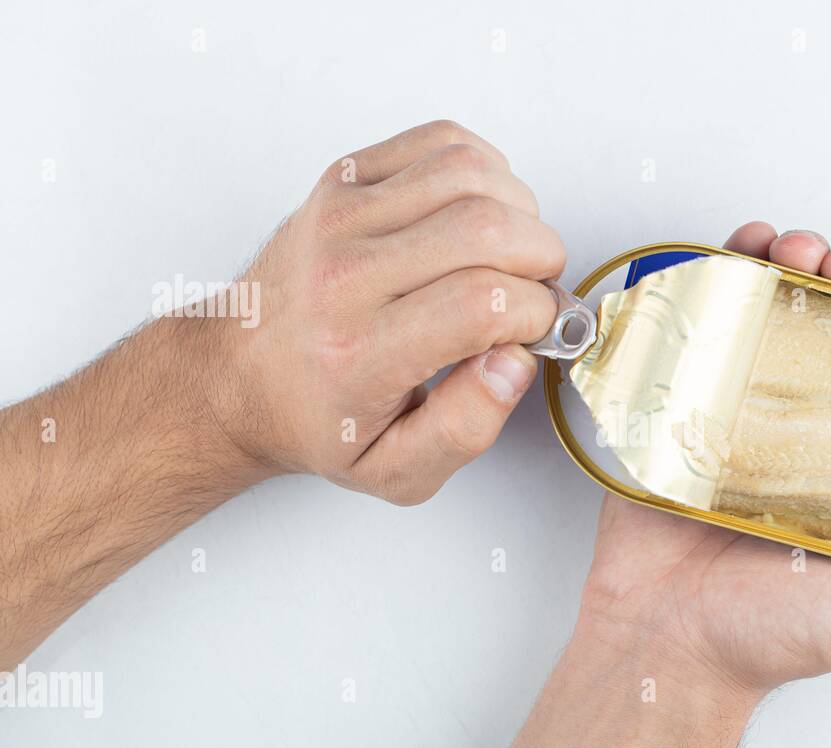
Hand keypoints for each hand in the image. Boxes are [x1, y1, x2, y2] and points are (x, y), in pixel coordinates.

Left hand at [213, 120, 565, 503]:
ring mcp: (340, 216)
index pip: (483, 302)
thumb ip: (465, 429)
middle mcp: (345, 275)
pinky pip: (441, 142)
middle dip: (540, 260)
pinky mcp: (342, 180)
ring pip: (470, 173)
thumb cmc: (319, 419)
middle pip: (486, 228)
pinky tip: (481, 213)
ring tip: (512, 254)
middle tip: (533, 292)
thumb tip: (515, 362)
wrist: (238, 376)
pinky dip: (485, 170)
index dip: (536, 313)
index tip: (537, 329)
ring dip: (519, 212)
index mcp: (360, 352)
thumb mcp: (396, 470)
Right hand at [580, 222, 830, 693]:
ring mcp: (760, 408)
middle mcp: (828, 427)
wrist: (667, 644)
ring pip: (793, 306)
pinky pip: (718, 320)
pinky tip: (743, 252)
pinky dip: (731, 268)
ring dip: (803, 255)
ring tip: (796, 253)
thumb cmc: (780, 639)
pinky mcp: (697, 401)